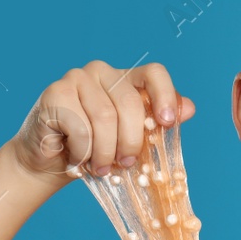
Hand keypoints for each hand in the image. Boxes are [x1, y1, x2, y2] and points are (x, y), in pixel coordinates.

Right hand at [6, 60, 196, 184]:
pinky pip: (81, 126)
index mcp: (125, 79)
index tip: (167, 124)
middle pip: (129, 103)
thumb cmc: (94, 151)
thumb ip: (156, 124)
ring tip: (100, 167)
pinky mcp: (55, 92)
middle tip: (124, 164)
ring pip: (105, 117)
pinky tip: (78, 158)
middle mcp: (102, 72)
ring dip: (105, 152)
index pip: (154, 73)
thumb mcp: (129, 140)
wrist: (51, 164)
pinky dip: (84, 151)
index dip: (165, 96)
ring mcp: (76, 78)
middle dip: (131, 141)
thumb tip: (189, 108)